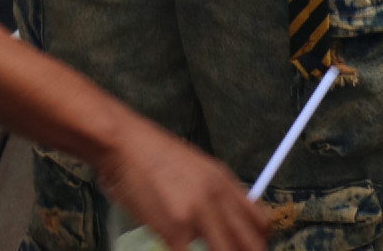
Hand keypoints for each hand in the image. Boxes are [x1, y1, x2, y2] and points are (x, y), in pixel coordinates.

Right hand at [98, 110, 269, 250]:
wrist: (122, 142)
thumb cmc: (150, 154)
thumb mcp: (193, 166)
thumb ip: (212, 193)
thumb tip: (222, 223)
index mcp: (223, 180)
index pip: (260, 222)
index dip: (256, 244)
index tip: (245, 250)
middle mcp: (217, 196)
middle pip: (251, 245)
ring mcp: (198, 214)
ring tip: (195, 250)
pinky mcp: (175, 228)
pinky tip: (176, 249)